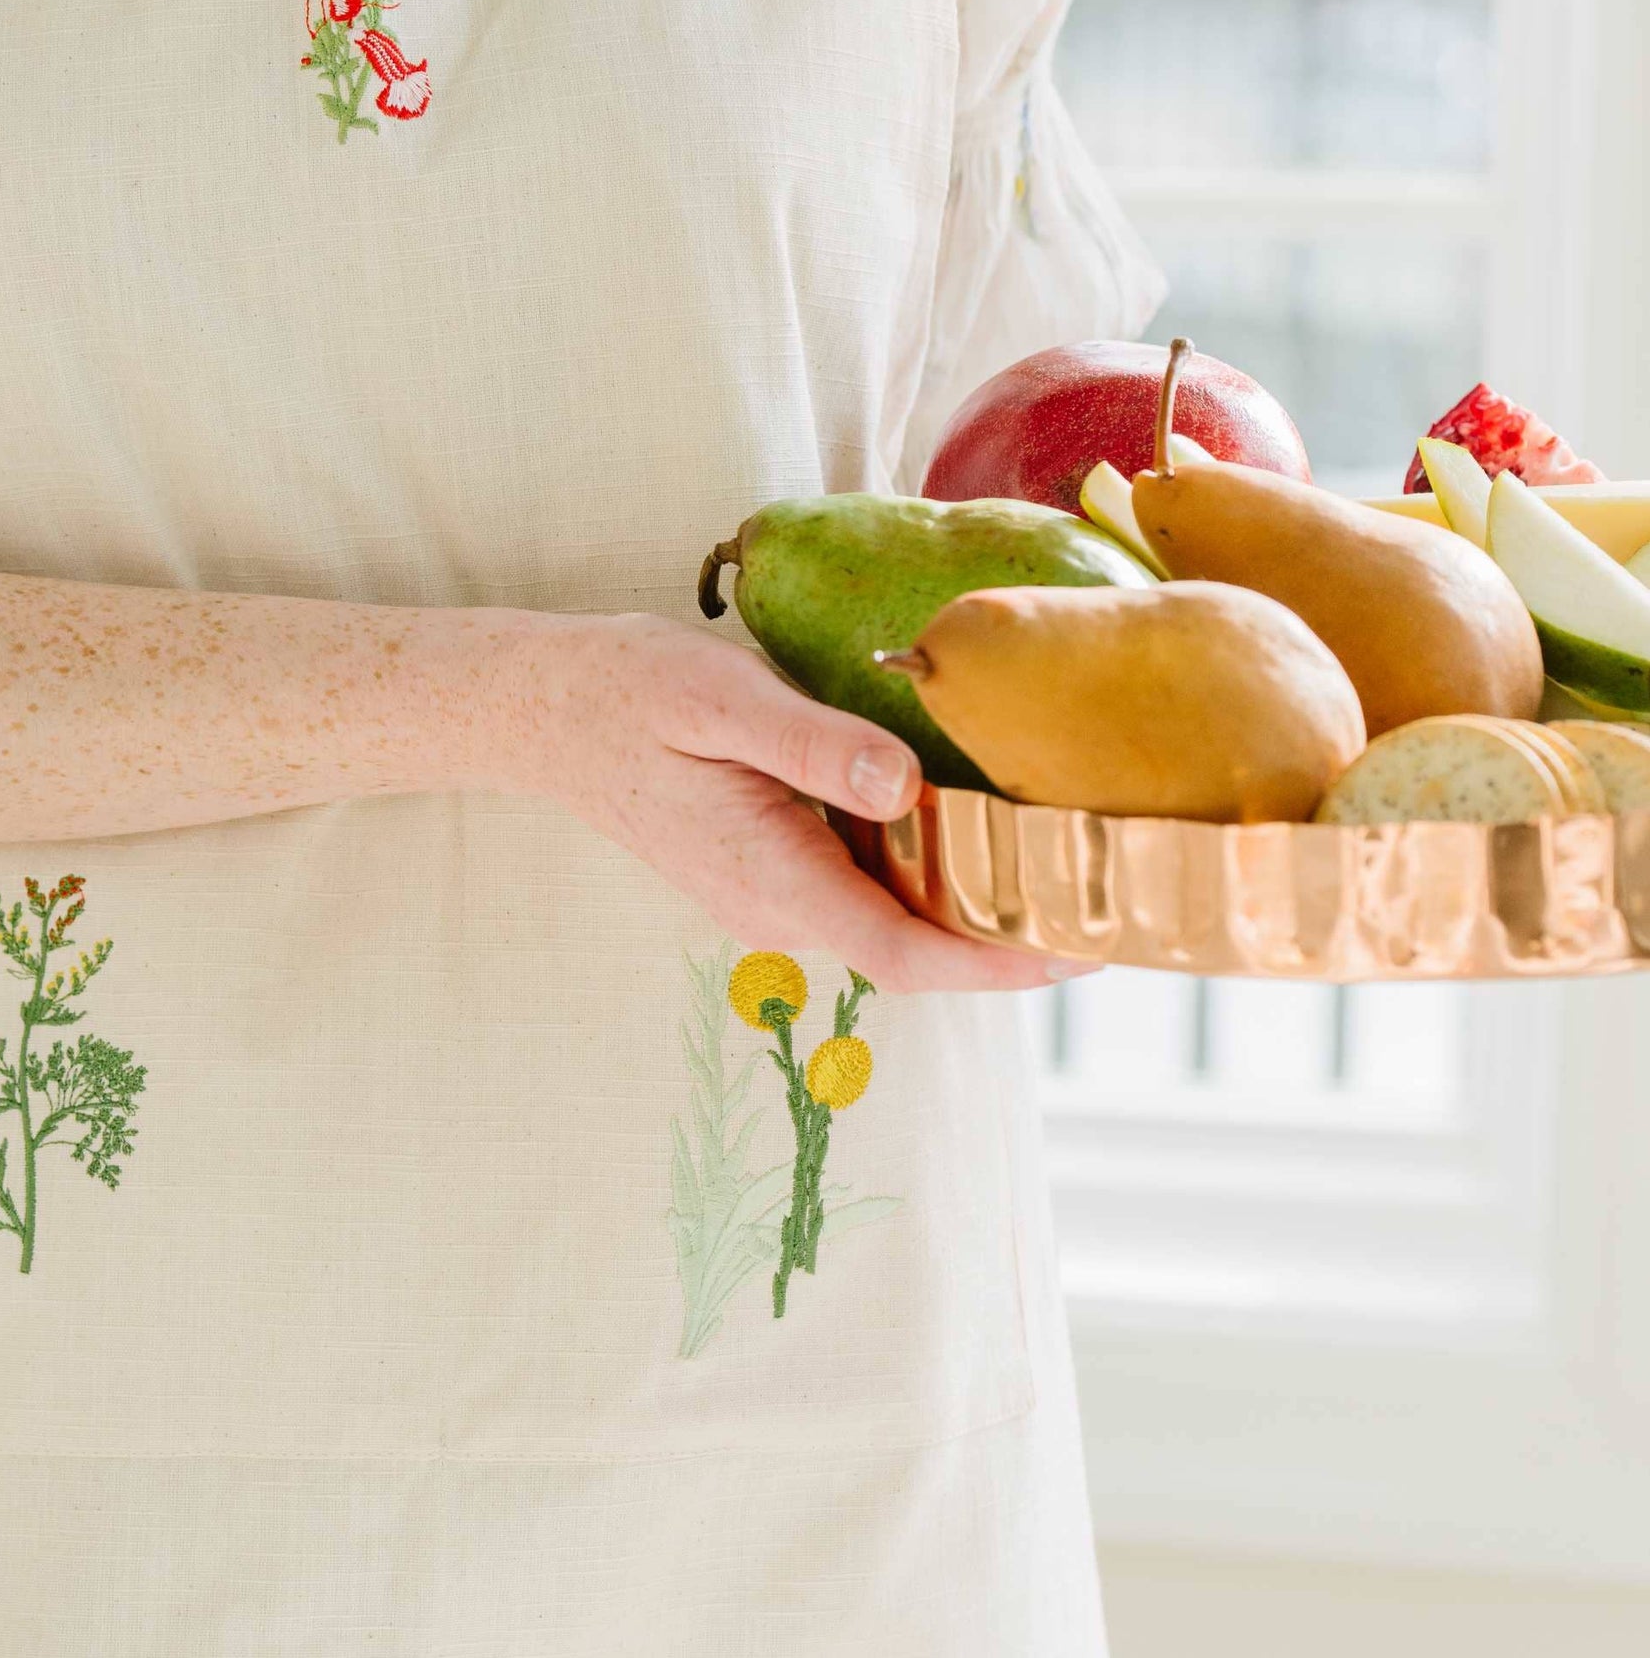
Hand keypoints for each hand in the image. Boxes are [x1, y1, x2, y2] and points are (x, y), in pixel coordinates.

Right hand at [505, 612, 1081, 993]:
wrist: (547, 708)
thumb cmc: (629, 694)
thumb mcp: (723, 699)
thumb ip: (814, 748)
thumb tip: (905, 787)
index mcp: (774, 880)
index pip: (910, 957)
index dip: (1005, 963)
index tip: (1090, 944)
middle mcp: (779, 907)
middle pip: (919, 943)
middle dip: (1013, 928)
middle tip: (1109, 878)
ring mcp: (772, 892)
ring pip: (896, 911)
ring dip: (973, 893)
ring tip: (1064, 844)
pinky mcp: (769, 864)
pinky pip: (866, 880)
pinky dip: (926, 861)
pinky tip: (970, 811)